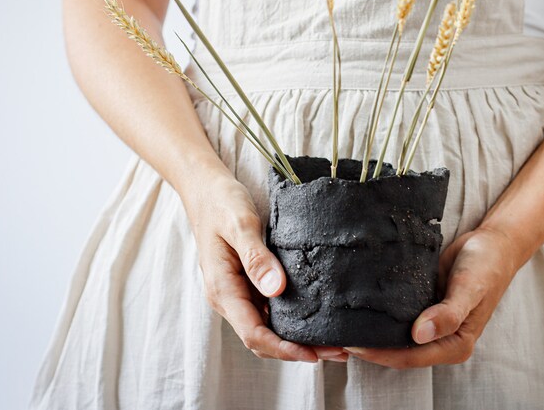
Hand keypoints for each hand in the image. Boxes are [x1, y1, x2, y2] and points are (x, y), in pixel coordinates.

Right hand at [179, 164, 348, 362]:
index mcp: (223, 289)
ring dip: (296, 338)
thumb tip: (276, 289)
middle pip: (262, 338)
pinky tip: (315, 317)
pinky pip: (268, 311)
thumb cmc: (221, 203)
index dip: (283, 348)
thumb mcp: (240, 225)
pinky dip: (291, 321)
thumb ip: (256, 257)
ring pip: (266, 327)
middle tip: (337, 351)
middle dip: (297, 350)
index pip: (253, 333)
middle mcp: (228, 298)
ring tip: (333, 340)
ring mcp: (237, 293)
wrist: (206, 190)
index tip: (312, 353)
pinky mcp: (246, 285)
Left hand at [343, 226, 522, 368]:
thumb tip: (419, 334)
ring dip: (371, 331)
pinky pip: (396, 315)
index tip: (352, 344)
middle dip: (370, 347)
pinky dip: (378, 314)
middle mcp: (440, 340)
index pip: (410, 357)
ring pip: (394, 335)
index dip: (380, 353)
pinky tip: (358, 306)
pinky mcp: (420, 306)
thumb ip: (449, 313)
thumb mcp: (470, 289)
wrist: (491, 243)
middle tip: (337, 336)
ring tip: (341, 323)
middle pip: (398, 351)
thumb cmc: (487, 267)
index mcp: (454, 345)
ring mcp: (429, 324)